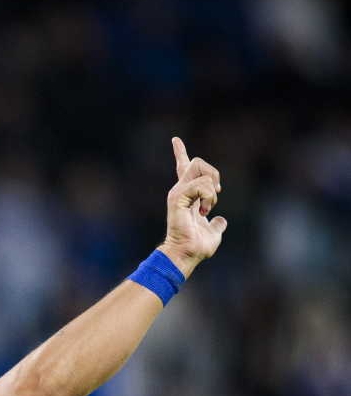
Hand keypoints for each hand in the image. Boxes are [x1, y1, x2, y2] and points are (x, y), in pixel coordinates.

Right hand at [158, 137, 227, 277]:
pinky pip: (200, 185)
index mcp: (187, 196)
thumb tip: (221, 221)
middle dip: (213, 174)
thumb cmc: (196, 247)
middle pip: (196, 162)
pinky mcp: (178, 198)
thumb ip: (217, 224)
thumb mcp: (213, 232)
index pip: (183, 169)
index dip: (180, 154)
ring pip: (199, 169)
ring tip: (207, 209)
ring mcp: (177, 193)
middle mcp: (180, 191)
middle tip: (215, 195)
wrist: (186, 254)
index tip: (175, 140)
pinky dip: (207, 197)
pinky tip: (203, 211)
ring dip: (211, 190)